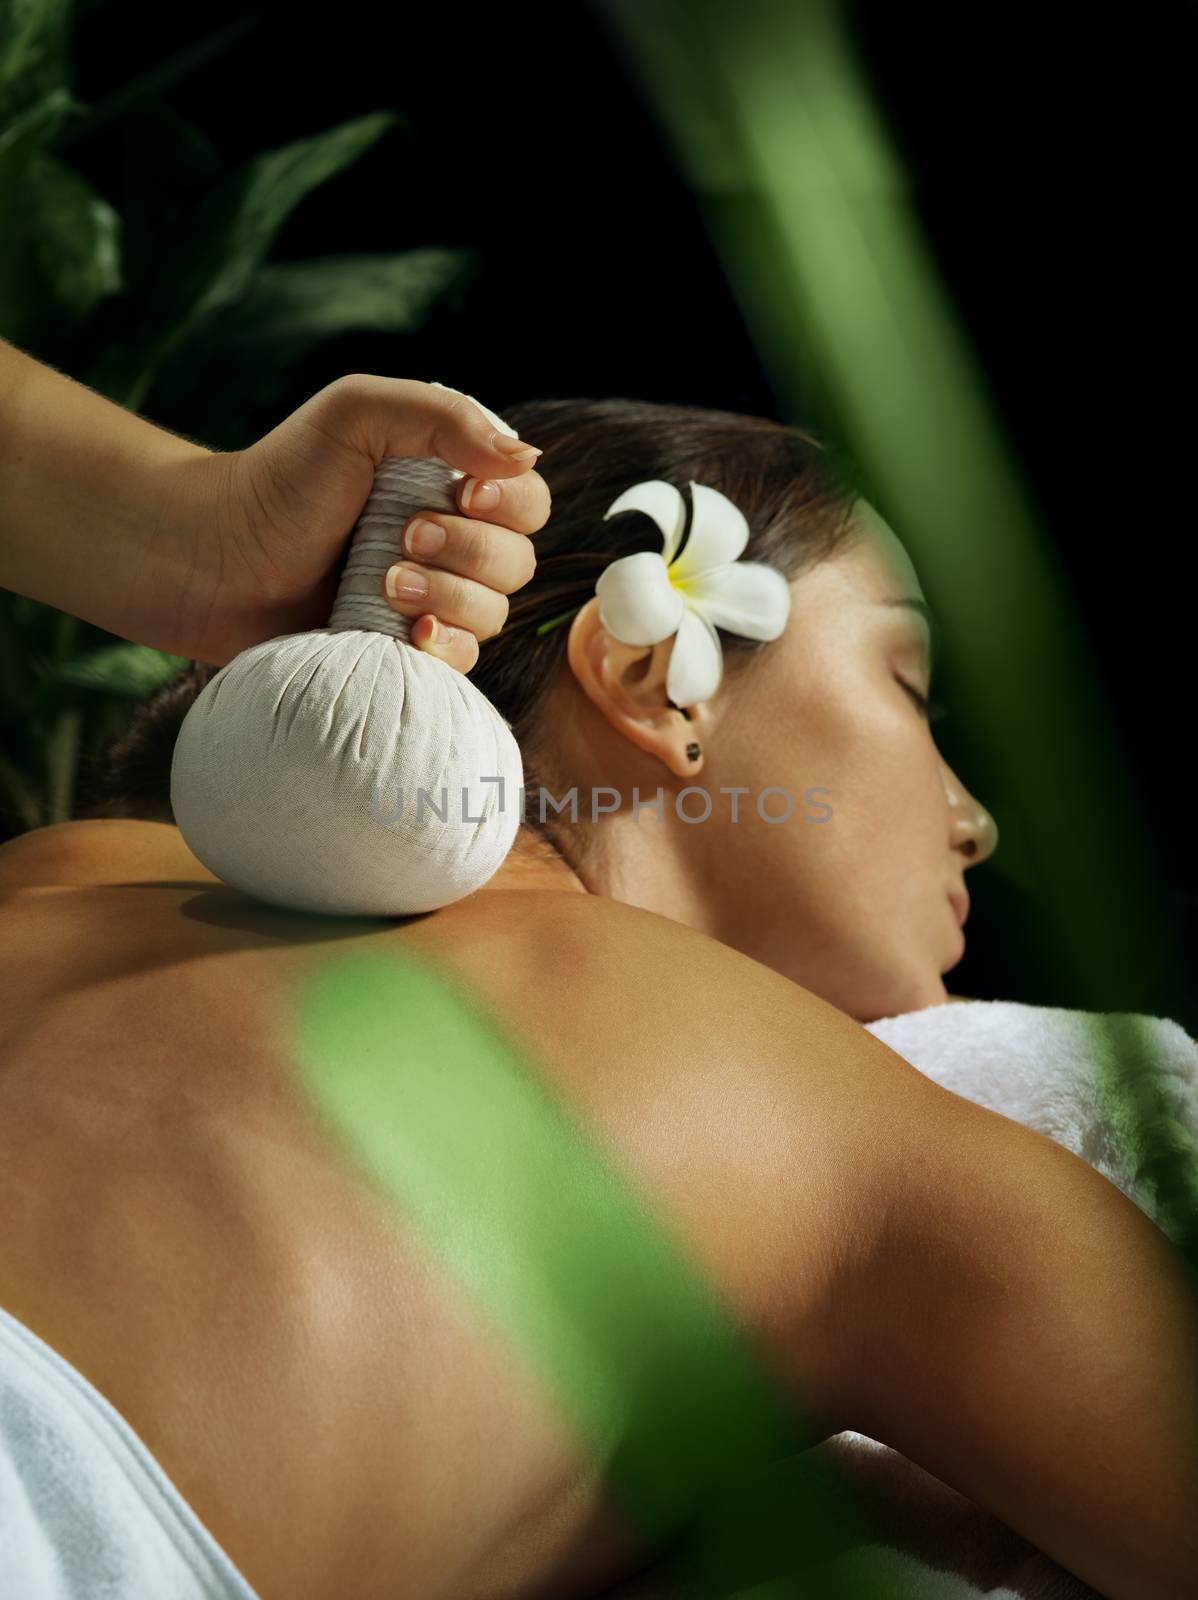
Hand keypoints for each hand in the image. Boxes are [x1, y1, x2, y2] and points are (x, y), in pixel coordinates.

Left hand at [190, 374, 548, 671]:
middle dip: (467, 551)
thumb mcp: (357, 413)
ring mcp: (431, 601)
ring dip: (447, 598)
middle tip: (401, 537)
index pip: (529, 500)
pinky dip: (443, 648)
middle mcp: (452, 543)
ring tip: (381, 584)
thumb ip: (443, 418)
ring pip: (494, 615)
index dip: (510, 503)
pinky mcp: (405, 651)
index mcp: (451, 483)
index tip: (463, 493)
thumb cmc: (279, 479)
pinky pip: (464, 662)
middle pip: (518, 562)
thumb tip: (525, 457)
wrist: (212, 558)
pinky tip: (405, 633)